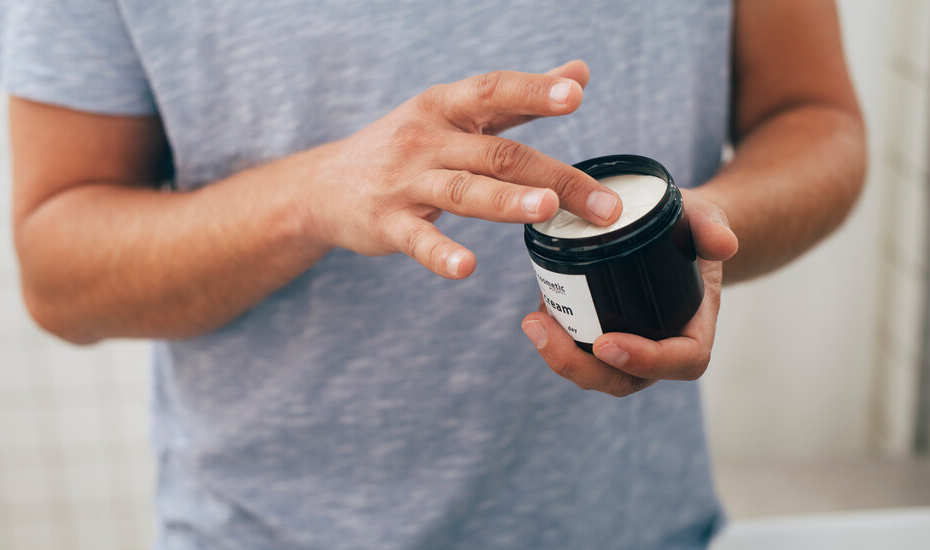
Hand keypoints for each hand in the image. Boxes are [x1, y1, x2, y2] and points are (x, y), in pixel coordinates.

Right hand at [300, 60, 623, 277]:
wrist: (324, 185)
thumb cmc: (405, 146)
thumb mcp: (452, 111)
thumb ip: (515, 99)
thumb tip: (579, 72)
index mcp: (446, 107)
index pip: (493, 92)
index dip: (533, 91)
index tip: (574, 94)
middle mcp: (427, 139)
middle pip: (499, 154)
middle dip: (555, 178)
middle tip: (605, 205)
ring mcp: (405, 182)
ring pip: (463, 191)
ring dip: (507, 201)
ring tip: (547, 211)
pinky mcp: (387, 223)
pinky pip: (417, 239)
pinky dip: (441, 254)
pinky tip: (466, 267)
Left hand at [520, 189, 738, 396]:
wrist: (671, 230)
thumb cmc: (690, 228)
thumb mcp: (706, 218)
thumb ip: (713, 227)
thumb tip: (723, 244)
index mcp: (695, 329)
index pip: (681, 361)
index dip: (646, 361)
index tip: (606, 343)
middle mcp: (662, 348)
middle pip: (625, 379)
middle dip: (582, 367)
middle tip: (546, 332)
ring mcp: (630, 348)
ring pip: (595, 374)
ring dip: (560, 357)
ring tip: (533, 322)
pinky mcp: (601, 337)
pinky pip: (579, 355)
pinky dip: (555, 342)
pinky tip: (535, 314)